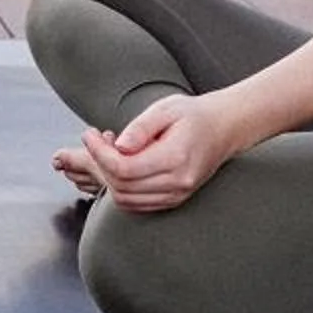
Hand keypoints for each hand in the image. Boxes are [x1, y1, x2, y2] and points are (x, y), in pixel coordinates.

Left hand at [78, 93, 238, 213]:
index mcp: (175, 158)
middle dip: (100, 164)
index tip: (89, 134)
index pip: (124, 168)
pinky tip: (121, 166)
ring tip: (108, 152)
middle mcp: (177, 182)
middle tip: (96, 140)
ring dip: (108, 178)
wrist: (223, 129)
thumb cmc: (194, 115)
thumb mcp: (165, 109)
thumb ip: (140, 128)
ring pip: (126, 200)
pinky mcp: (174, 199)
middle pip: (121, 186)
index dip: (99, 153)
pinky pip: (137, 204)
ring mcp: (177, 194)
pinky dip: (121, 188)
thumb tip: (118, 146)